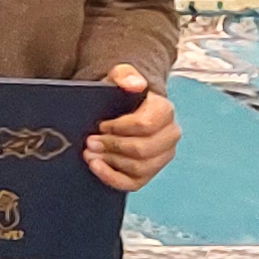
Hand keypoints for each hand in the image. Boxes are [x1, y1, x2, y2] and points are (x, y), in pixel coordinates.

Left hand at [87, 65, 179, 190]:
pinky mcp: (149, 172)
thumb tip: (134, 84)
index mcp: (165, 112)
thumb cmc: (119, 94)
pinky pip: (134, 183)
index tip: (100, 124)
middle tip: (89, 141)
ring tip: (89, 153)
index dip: (120, 127)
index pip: (146, 126)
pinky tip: (96, 167)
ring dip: (111, 162)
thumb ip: (125, 75)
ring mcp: (161, 157)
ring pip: (140, 168)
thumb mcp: (118, 77)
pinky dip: (113, 178)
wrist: (117, 109)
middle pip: (143, 150)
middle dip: (113, 146)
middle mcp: (169, 136)